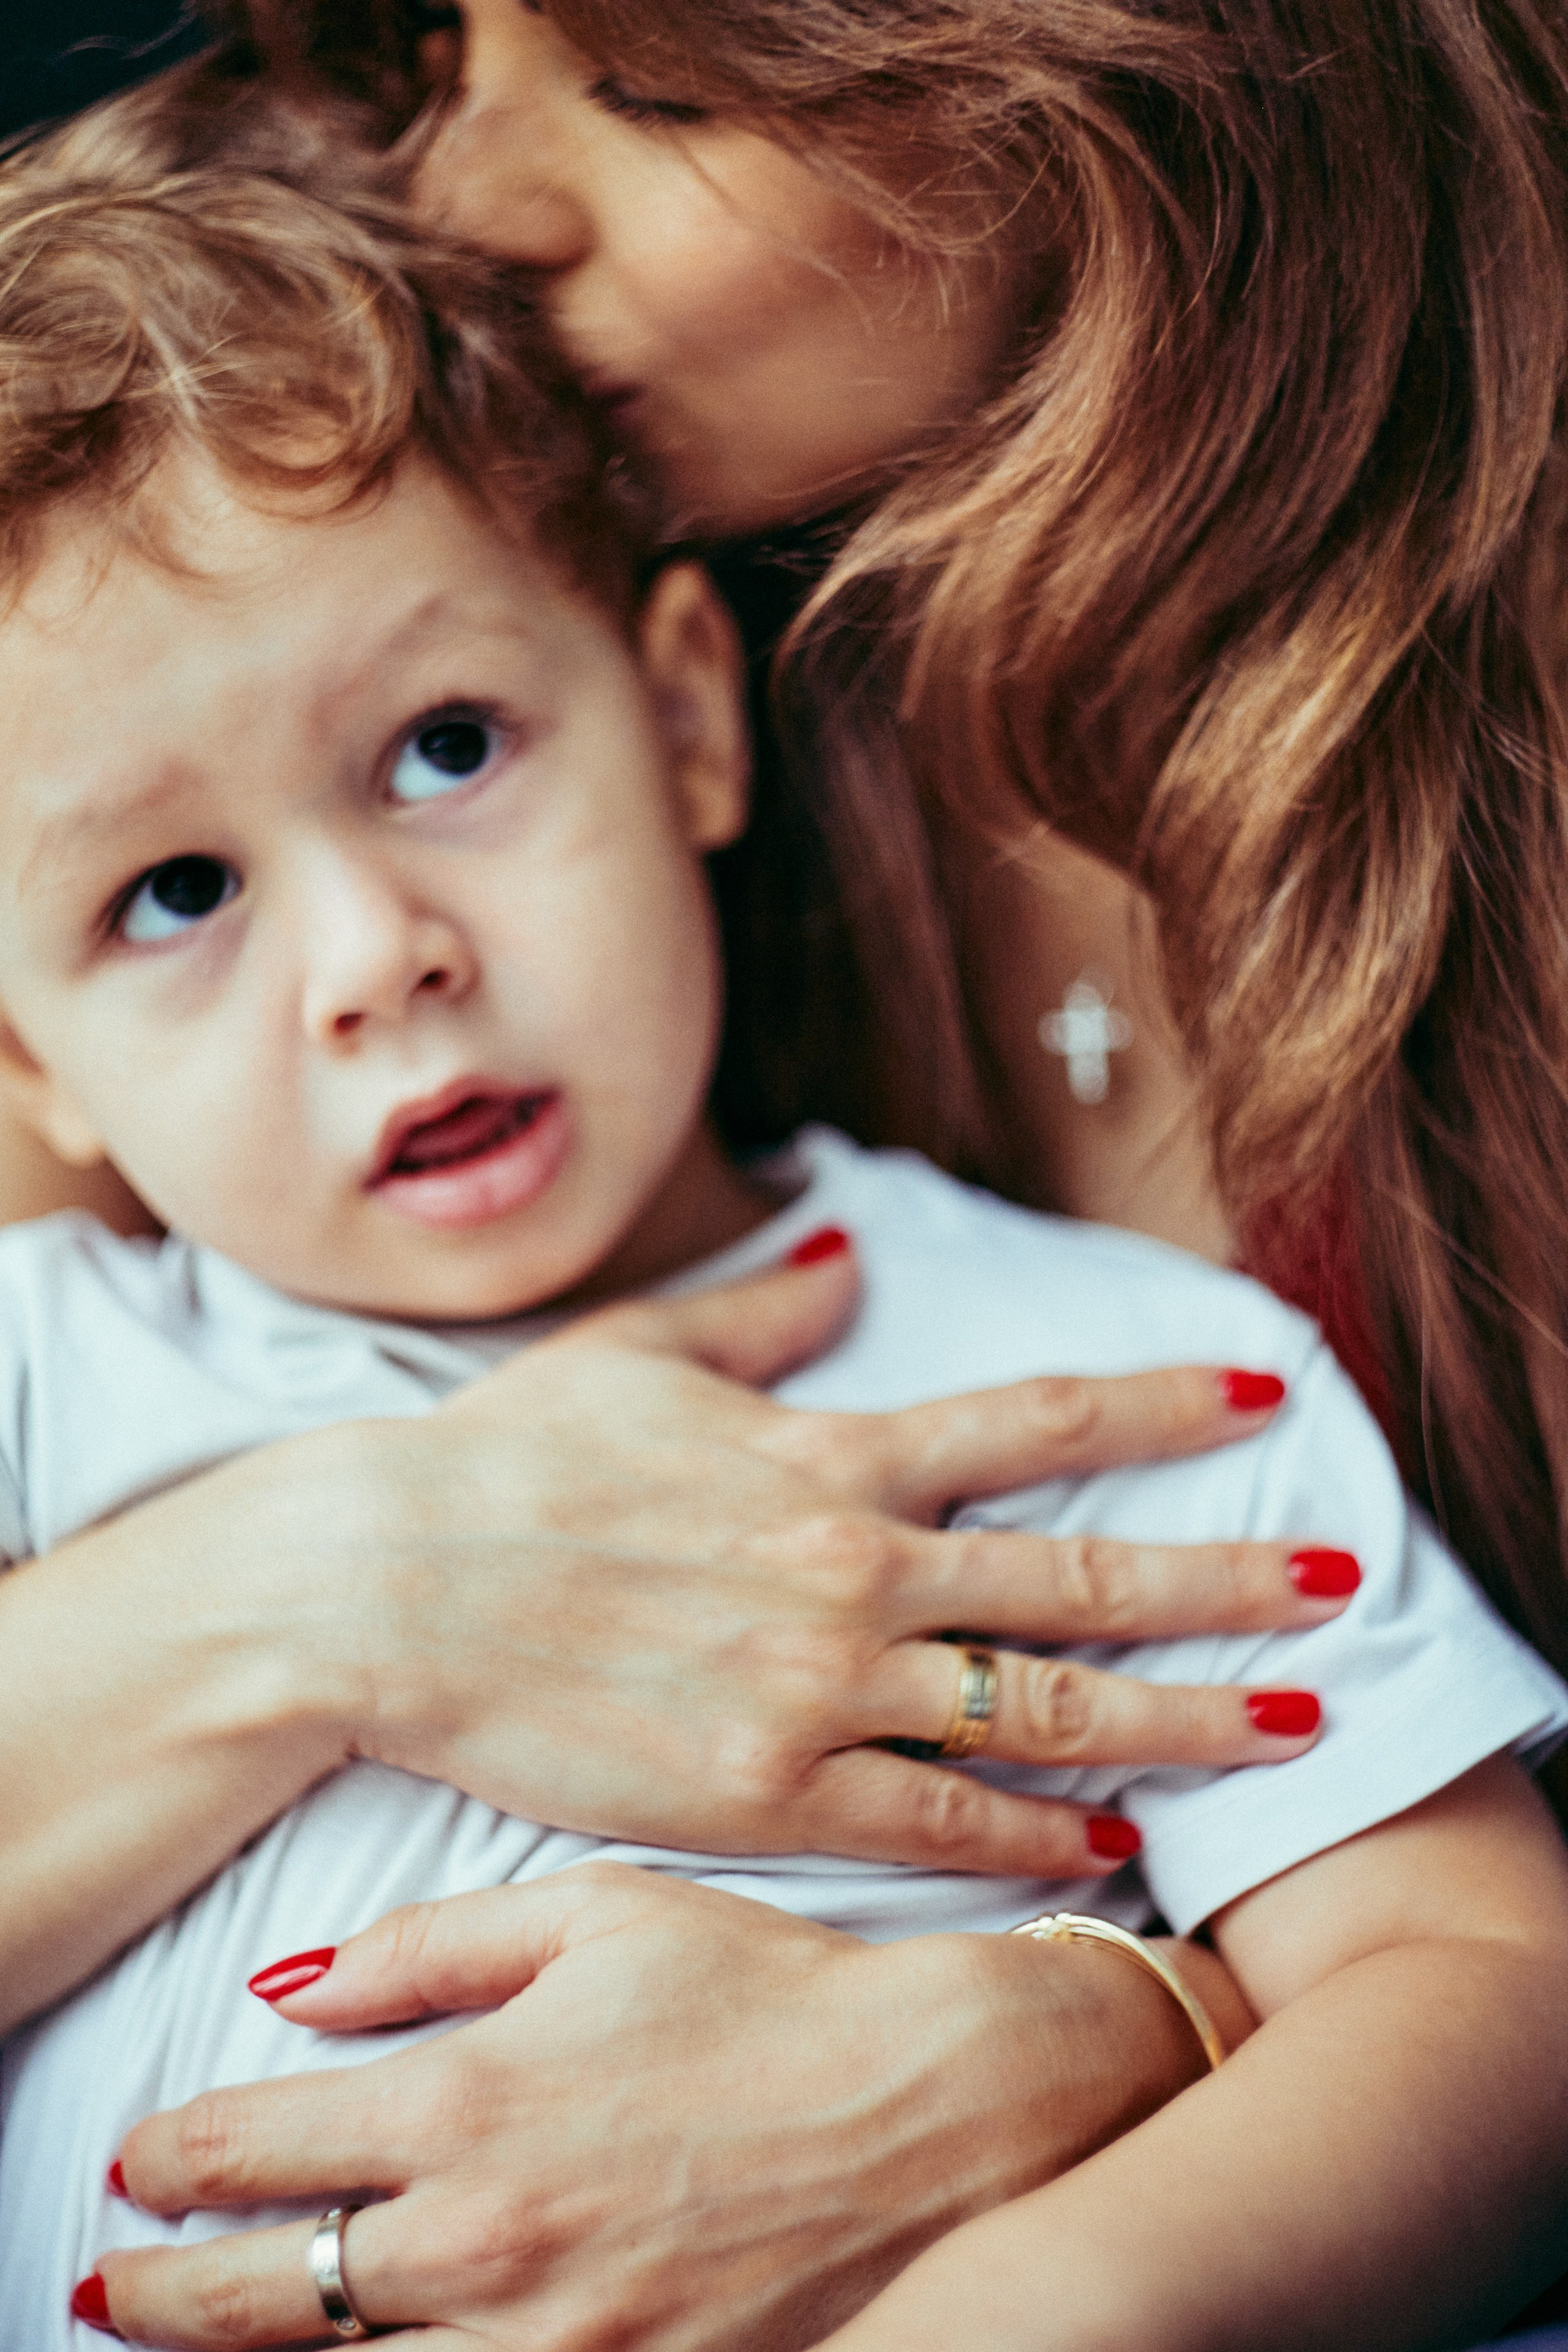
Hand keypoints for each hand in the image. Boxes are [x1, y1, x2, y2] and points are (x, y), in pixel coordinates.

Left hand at [94, 1864, 1225, 2349]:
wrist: (927, 2101)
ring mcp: (559, 2335)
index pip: (264, 2150)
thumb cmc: (760, 1987)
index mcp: (477, 2101)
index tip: (140, 2162)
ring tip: (199, 2344)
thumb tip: (294, 1989)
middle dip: (165, 2294)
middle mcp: (495, 2236)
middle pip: (273, 2295)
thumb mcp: (597, 1911)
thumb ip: (432, 1948)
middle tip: (109, 2289)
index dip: (176, 2160)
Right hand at [317, 1237, 1348, 1877]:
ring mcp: (817, 1690)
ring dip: (1175, 1724)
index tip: (1261, 1397)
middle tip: (1335, 1585)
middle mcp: (851, 1572)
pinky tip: (1104, 1844)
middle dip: (1222, 1584)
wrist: (383, 1589)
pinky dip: (1031, 1834)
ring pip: (1040, 1713)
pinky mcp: (766, 1792)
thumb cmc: (501, 1462)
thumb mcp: (635, 1355)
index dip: (1162, 1407)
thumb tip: (842, 1254)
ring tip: (1283, 1731)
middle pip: (1078, 1580)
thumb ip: (758, 1316)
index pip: (1036, 1422)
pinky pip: (935, 1820)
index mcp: (828, 1457)